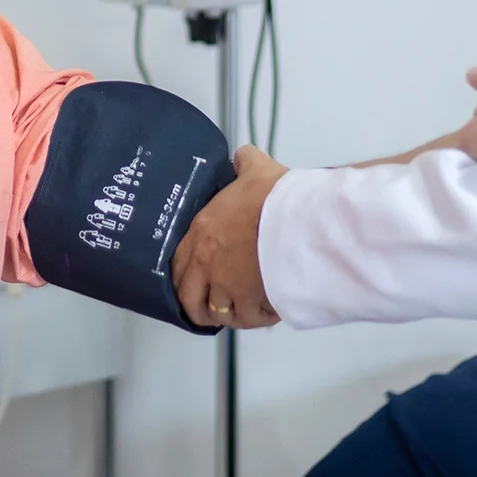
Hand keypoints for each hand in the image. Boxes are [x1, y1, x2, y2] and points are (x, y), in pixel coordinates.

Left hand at [172, 145, 288, 329]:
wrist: (299, 222)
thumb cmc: (275, 198)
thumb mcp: (257, 170)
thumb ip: (245, 163)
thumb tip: (243, 156)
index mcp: (201, 233)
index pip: (178, 266)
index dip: (185, 278)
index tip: (194, 283)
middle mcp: (207, 264)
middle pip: (190, 299)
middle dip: (200, 306)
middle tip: (214, 306)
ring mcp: (227, 285)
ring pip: (218, 313)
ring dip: (230, 314)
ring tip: (243, 310)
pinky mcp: (249, 302)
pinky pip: (248, 319)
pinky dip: (256, 318)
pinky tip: (266, 311)